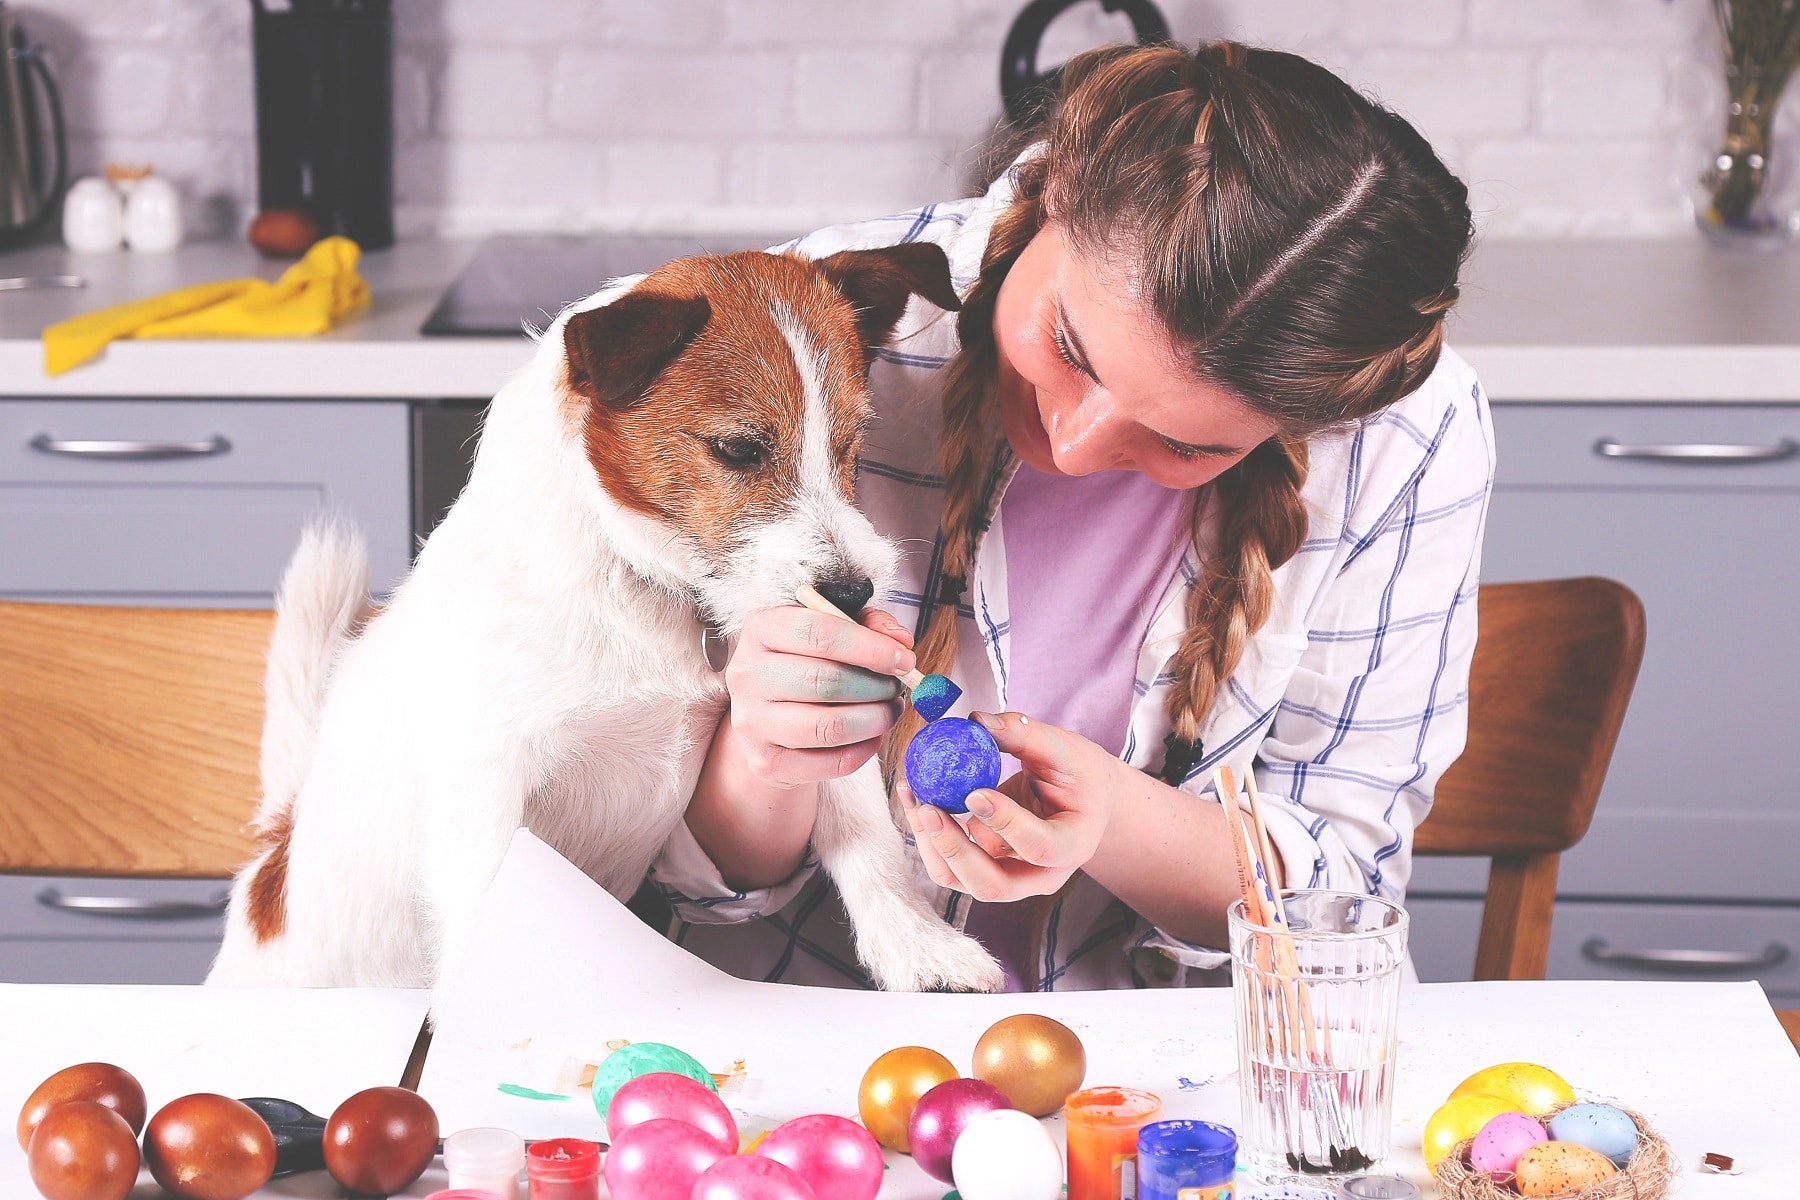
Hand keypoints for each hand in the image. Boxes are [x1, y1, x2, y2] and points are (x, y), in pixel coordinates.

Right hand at [724, 603, 913, 787]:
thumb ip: (869, 623)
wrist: (766, 714)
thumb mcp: (832, 627)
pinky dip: (865, 749)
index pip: (819, 633)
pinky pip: (833, 762)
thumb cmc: (806, 662)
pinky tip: (872, 734)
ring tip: (889, 710)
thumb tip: (902, 641)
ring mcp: (753, 722)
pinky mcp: (767, 763)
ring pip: (831, 726)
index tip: (903, 659)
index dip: (870, 647)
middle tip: (898, 687)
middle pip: (827, 682)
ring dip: (876, 719)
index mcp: (762, 629)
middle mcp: (748, 675)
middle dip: (877, 686)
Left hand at [901, 711, 1128, 901]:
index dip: (1005, 823)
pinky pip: (950, 866)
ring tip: (914, 796)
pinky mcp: (986, 869)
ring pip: (963, 880)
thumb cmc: (1080, 774)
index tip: (973, 793)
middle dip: (955, 850)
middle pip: (993, 885)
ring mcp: (1012, 878)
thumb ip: (1023, 733)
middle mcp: (1042, 874)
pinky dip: (928, 837)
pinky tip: (916, 800)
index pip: (1040, 847)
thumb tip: (977, 720)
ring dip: (932, 843)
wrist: (1085, 800)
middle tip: (929, 809)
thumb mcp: (1063, 748)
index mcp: (1073, 844)